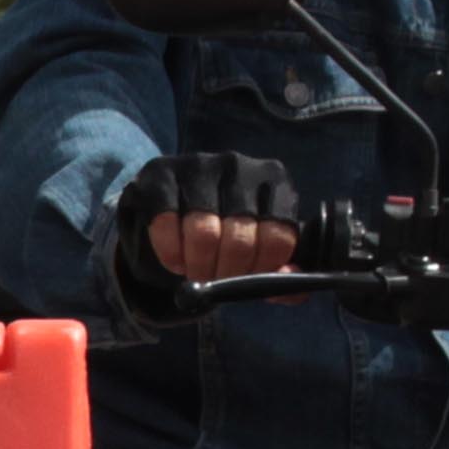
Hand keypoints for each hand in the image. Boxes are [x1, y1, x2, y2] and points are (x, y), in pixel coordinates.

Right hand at [116, 150, 303, 314]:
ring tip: (195, 270)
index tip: (247, 278)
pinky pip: (166, 225)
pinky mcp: (161, 174)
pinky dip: (170, 254)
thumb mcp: (261, 241)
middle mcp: (239, 166)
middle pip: (240, 240)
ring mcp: (199, 165)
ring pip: (204, 235)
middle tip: (216, 279)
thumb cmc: (226, 224)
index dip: (262, 270)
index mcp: (274, 181)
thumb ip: (283, 267)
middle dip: (226, 273)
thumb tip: (287, 284)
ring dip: (197, 266)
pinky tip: (175, 258)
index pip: (279, 238)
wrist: (173, 198)